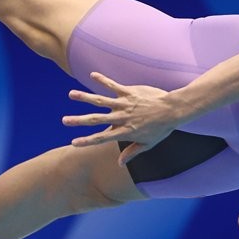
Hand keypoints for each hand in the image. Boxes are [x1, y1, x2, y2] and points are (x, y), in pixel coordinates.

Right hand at [63, 72, 179, 164]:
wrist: (173, 110)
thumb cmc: (161, 128)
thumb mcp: (148, 144)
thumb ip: (132, 152)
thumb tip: (120, 164)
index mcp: (125, 132)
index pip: (102, 138)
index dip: (87, 141)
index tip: (74, 143)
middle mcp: (122, 118)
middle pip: (97, 119)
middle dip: (79, 120)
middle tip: (64, 120)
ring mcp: (125, 104)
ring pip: (101, 101)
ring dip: (85, 97)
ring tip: (71, 94)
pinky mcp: (129, 92)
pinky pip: (113, 85)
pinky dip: (103, 80)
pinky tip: (92, 75)